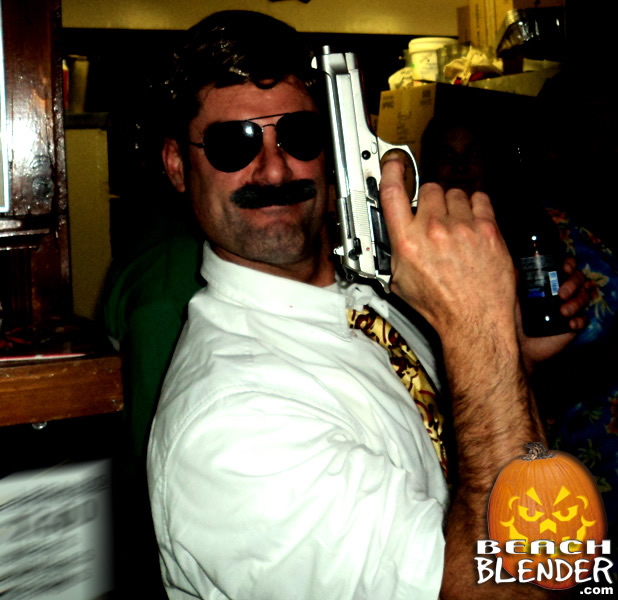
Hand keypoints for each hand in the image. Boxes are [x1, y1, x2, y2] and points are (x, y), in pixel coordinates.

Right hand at [380, 155, 516, 340]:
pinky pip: (480, 199)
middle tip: (435, 219)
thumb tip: (396, 241)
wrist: (474, 320)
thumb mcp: (401, 283)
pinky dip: (476, 207)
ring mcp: (462, 227)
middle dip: (430, 201)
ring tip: (457, 227)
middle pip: (429, 190)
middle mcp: (433, 229)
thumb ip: (397, 254)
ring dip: (454, 205)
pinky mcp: (487, 229)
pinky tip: (473, 223)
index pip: (393, 193)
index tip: (395, 163)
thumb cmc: (440, 306)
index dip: (392, 171)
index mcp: (407, 242)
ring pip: (455, 193)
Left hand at [517, 257, 591, 370]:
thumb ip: (514, 284)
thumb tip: (514, 268)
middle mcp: (560, 293)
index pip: (565, 267)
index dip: (569, 264)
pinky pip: (585, 319)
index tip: (564, 268)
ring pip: (584, 296)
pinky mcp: (573, 326)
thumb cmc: (511, 320)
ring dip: (577, 302)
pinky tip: (570, 324)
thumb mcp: (512, 300)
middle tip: (561, 294)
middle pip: (579, 278)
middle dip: (573, 283)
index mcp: (548, 283)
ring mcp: (569, 308)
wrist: (516, 346)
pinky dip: (580, 320)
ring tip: (563, 312)